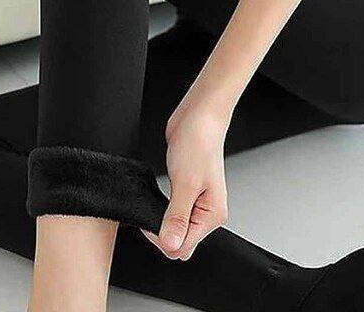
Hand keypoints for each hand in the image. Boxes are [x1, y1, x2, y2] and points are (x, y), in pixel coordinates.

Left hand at [142, 97, 230, 260]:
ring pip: (174, 228)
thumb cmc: (198, 144)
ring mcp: (196, 203)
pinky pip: (171, 213)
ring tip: (157, 197)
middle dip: (161, 231)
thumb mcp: (185, 184)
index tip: (150, 219)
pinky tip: (158, 195)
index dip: (162, 237)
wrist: (198, 118)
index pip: (183, 247)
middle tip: (152, 207)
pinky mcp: (185, 193)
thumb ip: (176, 218)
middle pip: (179, 241)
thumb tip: (170, 245)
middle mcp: (207, 213)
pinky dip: (161, 209)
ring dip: (161, 219)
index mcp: (213, 215)